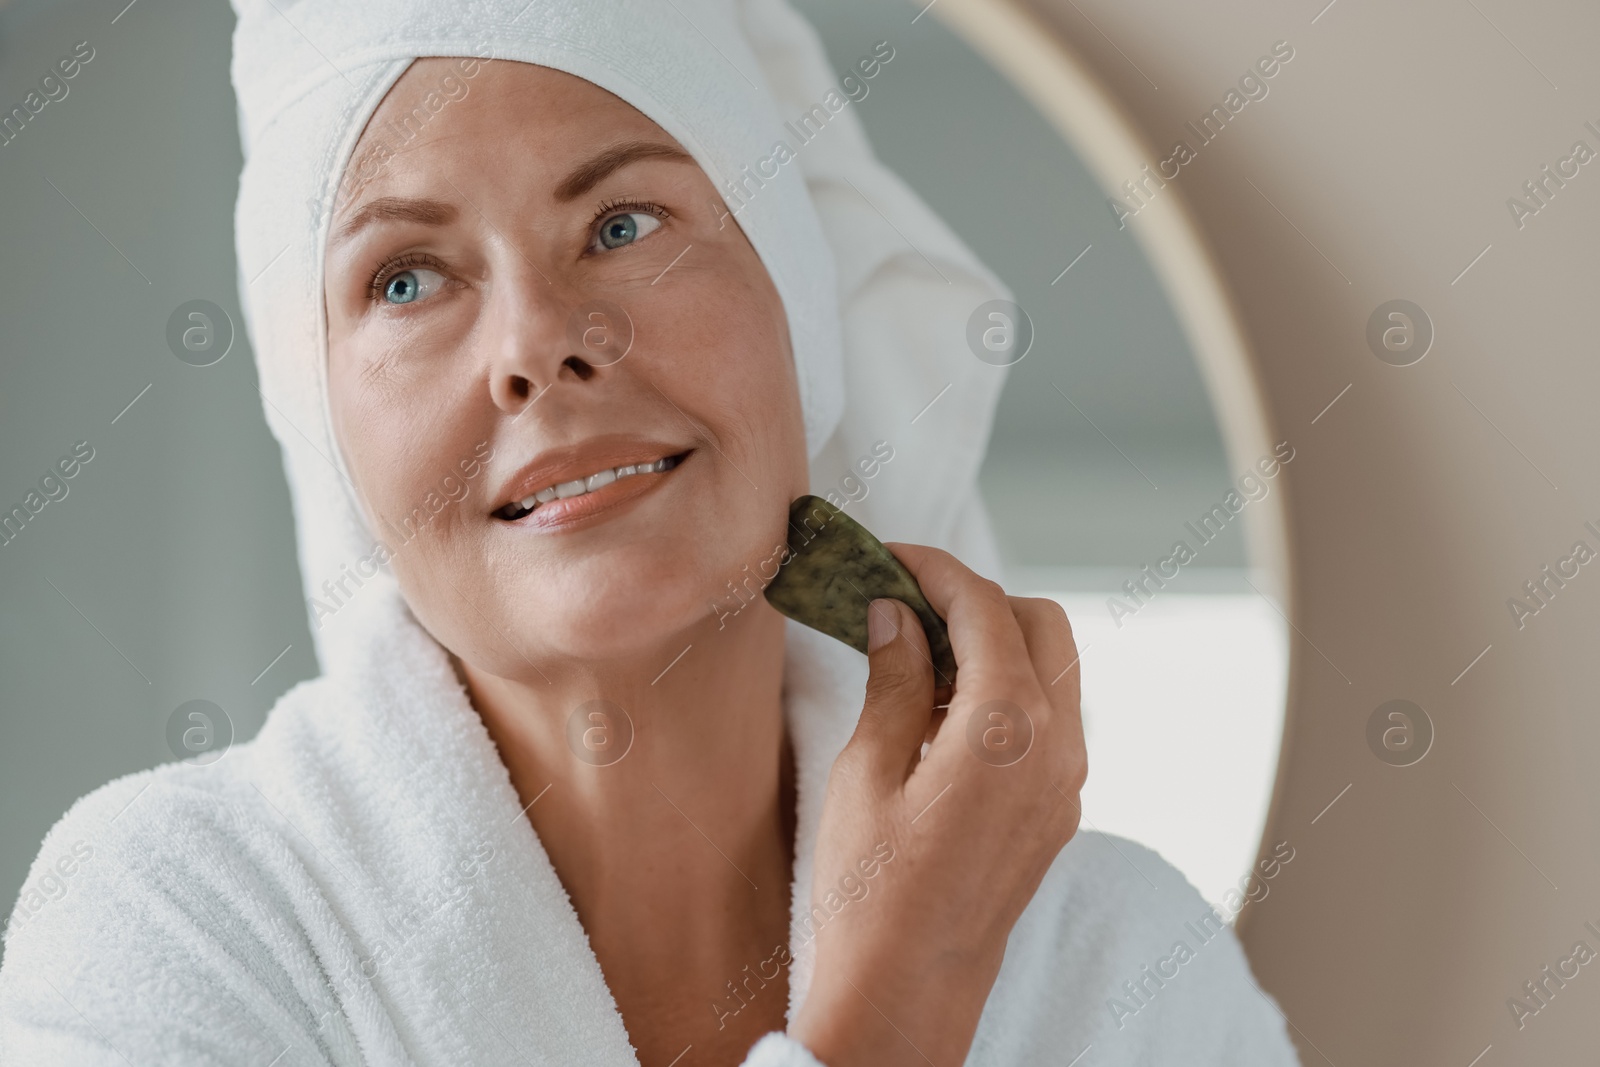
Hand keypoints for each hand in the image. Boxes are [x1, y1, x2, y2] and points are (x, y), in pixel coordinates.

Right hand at [787, 543, 1086, 1066]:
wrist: (906, 990)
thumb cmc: (872, 891)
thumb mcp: (867, 771)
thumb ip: (894, 679)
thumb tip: (898, 613)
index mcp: (1007, 730)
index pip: (985, 609)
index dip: (935, 570)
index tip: (890, 557)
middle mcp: (1057, 748)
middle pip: (1041, 625)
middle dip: (978, 600)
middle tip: (906, 605)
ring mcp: (1066, 783)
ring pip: (1054, 671)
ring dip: (997, 644)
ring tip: (918, 659)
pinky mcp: (1058, 810)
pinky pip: (1050, 719)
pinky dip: (1008, 691)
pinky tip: (942, 713)